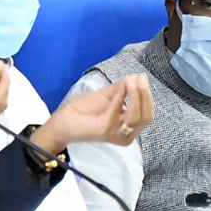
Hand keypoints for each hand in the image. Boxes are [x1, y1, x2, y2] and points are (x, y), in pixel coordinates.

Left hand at [32, 74, 152, 153]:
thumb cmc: (84, 110)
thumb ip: (123, 88)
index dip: (147, 95)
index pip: (147, 114)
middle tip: (139, 77)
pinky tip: (121, 86)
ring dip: (135, 94)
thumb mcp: (108, 96)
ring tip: (130, 80)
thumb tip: (137, 76)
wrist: (63, 120)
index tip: (142, 76)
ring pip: (136, 116)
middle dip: (144, 94)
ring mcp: (116, 134)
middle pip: (146, 116)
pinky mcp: (106, 131)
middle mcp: (126, 134)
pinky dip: (120, 96)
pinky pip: (118, 111)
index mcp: (129, 128)